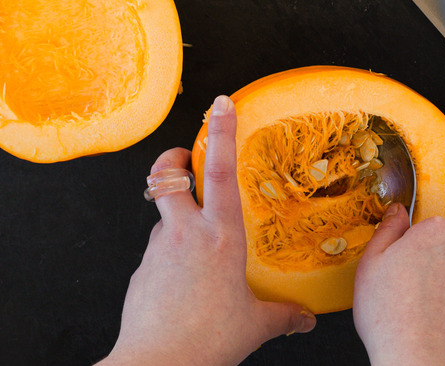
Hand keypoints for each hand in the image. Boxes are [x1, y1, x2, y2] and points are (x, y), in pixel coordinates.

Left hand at [99, 96, 315, 365]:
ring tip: (195, 252)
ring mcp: (158, 251)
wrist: (156, 364)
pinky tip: (182, 287)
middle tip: (181, 162)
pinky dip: (169, 259)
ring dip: (176, 223)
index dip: (220, 133)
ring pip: (163, 221)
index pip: (219, 171)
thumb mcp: (254, 325)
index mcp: (220, 238)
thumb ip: (282, 316)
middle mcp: (186, 236)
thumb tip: (304, 320)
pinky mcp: (140, 272)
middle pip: (167, 178)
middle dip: (171, 161)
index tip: (219, 105)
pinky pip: (157, 254)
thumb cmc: (207, 340)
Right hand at [353, 204, 444, 365]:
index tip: (398, 265)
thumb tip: (396, 213)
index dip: (407, 248)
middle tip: (405, 292)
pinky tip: (437, 327)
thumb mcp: (370, 264)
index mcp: (436, 234)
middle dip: (428, 268)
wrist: (421, 363)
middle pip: (444, 253)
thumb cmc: (392, 319)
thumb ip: (387, 230)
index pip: (424, 228)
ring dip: (444, 291)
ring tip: (420, 314)